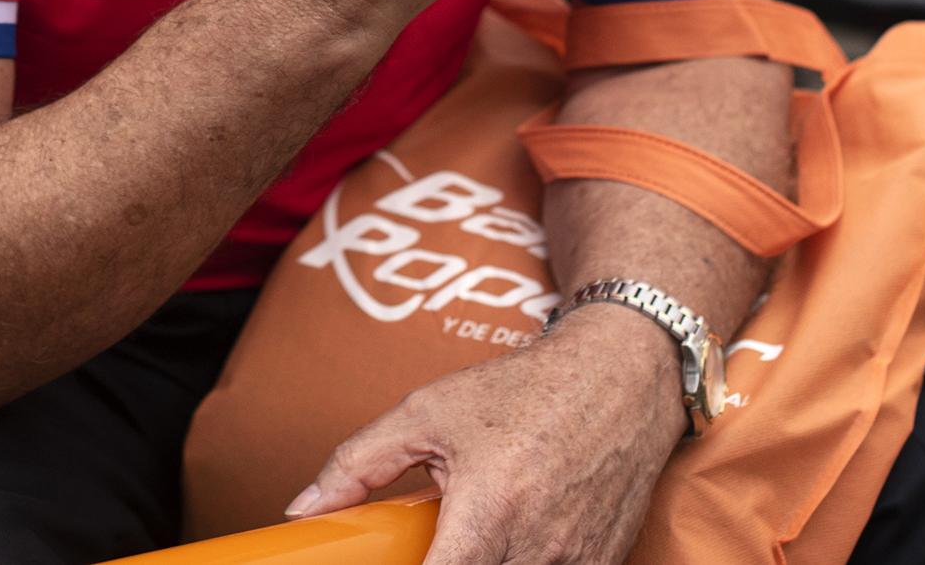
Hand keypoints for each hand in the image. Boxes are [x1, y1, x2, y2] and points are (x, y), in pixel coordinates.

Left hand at [288, 305, 684, 564]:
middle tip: (433, 540)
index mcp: (490, 513)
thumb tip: (304, 505)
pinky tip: (507, 539)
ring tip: (470, 534)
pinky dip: (520, 562)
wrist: (621, 379)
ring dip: (483, 563)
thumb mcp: (428, 411)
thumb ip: (360, 462)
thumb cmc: (523, 391)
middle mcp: (538, 549)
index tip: (385, 564)